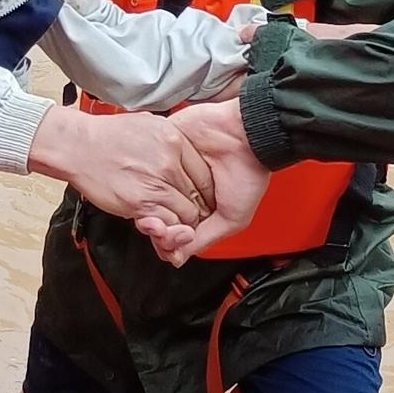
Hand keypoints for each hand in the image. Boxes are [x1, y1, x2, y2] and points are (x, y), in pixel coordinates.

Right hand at [30, 104, 213, 230]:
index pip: (206, 174)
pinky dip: (166, 227)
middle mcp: (169, 163)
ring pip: (188, 213)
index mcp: (175, 141)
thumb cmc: (108, 135)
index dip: (205, 189)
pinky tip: (159, 222)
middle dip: (196, 206)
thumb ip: (172, 137)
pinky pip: (167, 223)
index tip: (199, 195)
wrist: (78, 146)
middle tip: (187, 209)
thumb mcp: (149, 123)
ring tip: (173, 218)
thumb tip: (185, 147)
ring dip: (182, 220)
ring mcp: (156, 185)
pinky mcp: (140, 204)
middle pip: (200, 195)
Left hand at [135, 98, 268, 259]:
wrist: (247, 134)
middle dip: (153, 224)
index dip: (165, 238)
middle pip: (154, 212)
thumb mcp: (232, 219)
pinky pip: (145, 163)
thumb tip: (176, 258)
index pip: (171, 228)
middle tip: (158, 227)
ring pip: (145, 191)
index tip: (166, 240)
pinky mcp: (163, 146)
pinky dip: (146, 176)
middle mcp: (182, 189)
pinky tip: (153, 186)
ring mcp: (170, 168)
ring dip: (146, 203)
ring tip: (154, 211)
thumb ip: (203, 239)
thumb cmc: (248, 173)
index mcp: (197, 207)